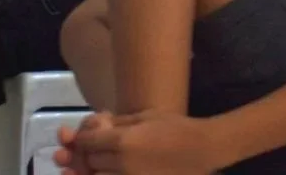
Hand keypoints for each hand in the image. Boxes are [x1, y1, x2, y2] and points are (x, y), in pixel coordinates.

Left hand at [56, 109, 218, 174]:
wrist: (202, 149)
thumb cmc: (177, 127)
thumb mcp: (147, 116)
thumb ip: (120, 122)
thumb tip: (98, 125)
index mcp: (123, 140)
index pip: (88, 142)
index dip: (83, 139)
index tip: (87, 137)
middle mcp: (121, 163)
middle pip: (90, 162)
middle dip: (90, 155)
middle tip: (97, 149)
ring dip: (98, 170)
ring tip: (106, 162)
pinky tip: (117, 169)